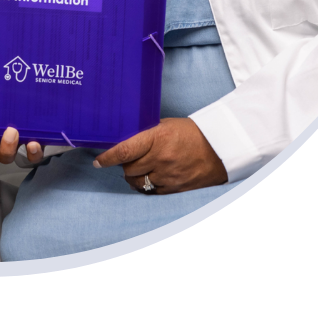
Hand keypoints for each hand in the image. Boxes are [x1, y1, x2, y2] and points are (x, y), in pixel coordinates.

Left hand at [93, 117, 226, 193]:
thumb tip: (124, 138)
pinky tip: (151, 178)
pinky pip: (152, 192)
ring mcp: (168, 176)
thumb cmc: (192, 133)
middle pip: (128, 169)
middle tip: (125, 160)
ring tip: (138, 169)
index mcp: (157, 138)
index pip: (124, 150)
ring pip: (138, 183)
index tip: (98, 161)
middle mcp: (161, 158)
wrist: (219, 148)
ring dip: (133, 177)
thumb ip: (146, 132)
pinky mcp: (175, 189)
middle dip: (123, 166)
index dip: (107, 157)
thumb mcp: (167, 125)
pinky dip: (147, 186)